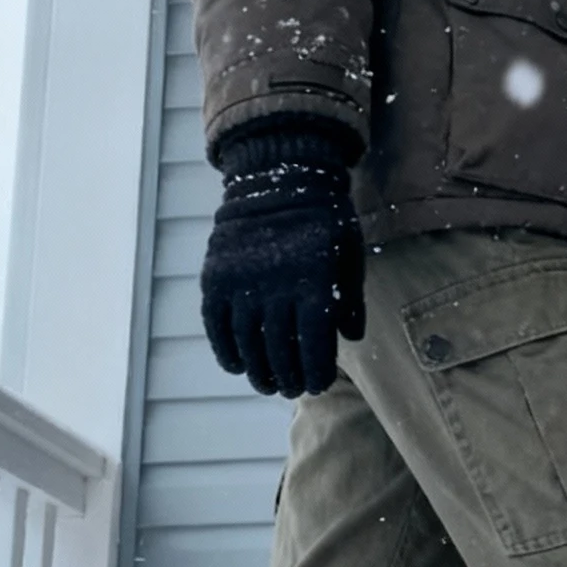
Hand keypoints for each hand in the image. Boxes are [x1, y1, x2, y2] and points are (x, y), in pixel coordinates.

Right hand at [200, 123, 364, 397]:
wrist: (278, 176)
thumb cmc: (323, 219)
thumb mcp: (348, 252)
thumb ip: (350, 298)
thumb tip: (350, 338)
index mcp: (314, 281)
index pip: (314, 344)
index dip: (315, 371)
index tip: (316, 385)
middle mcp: (275, 284)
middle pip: (279, 349)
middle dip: (287, 377)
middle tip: (291, 390)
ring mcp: (241, 281)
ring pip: (247, 342)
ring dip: (257, 370)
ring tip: (267, 384)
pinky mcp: (215, 277)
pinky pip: (217, 325)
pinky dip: (225, 350)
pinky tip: (237, 365)